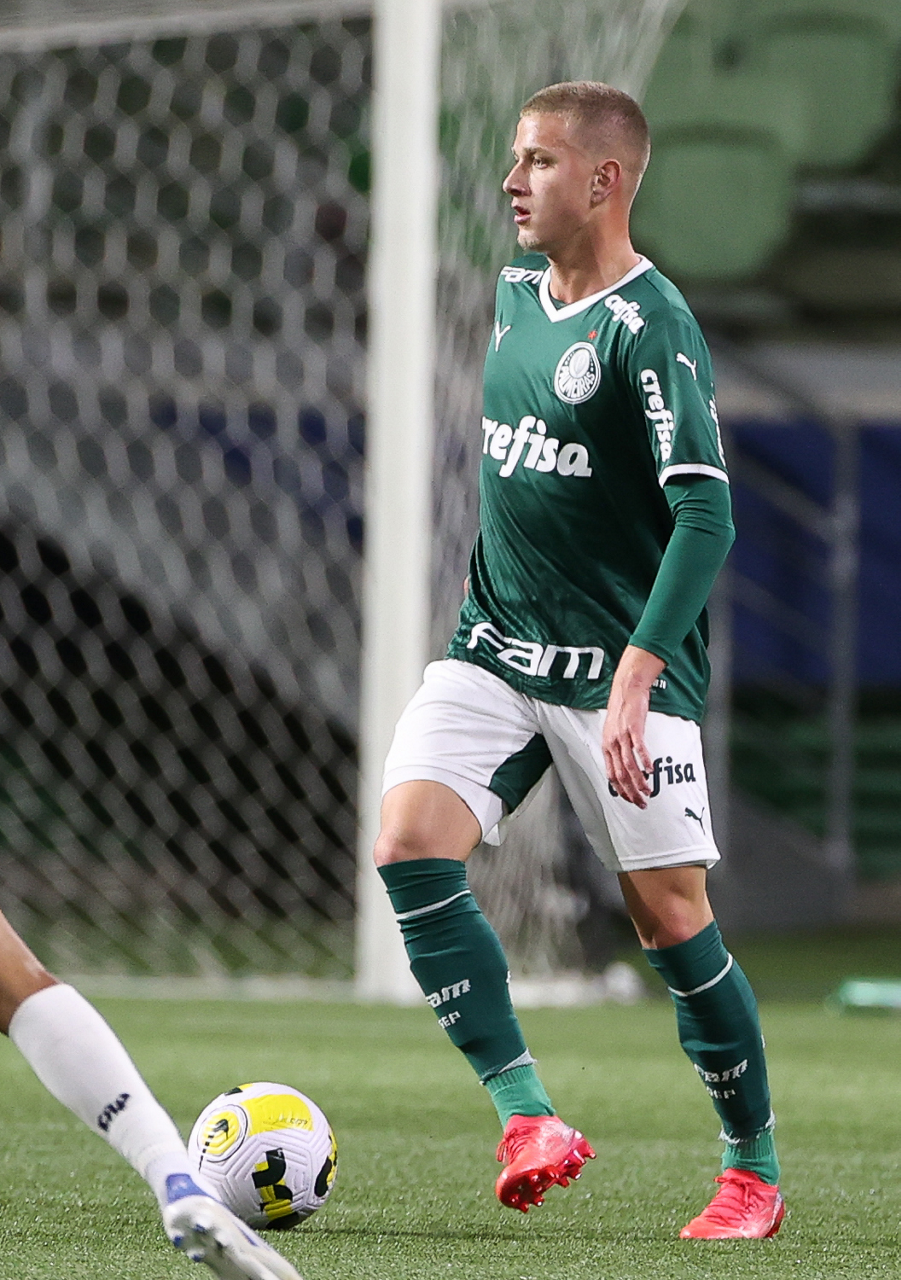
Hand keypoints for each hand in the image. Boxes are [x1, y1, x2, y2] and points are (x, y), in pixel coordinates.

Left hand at [602, 645, 665, 807]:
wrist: (627, 689)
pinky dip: (645, 761)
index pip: (611, 776)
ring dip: (639, 782)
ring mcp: (622, 736)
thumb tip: (625, 765)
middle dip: (631, 792)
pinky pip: (639, 748)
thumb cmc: (623, 710)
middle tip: (642, 803)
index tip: (630, 800)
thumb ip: (618, 748)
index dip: (620, 791)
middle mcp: (612, 743)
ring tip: (648, 791)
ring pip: (629, 766)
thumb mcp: (615, 732)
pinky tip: (651, 771)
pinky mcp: (633, 728)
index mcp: (606, 747)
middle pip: (620, 775)